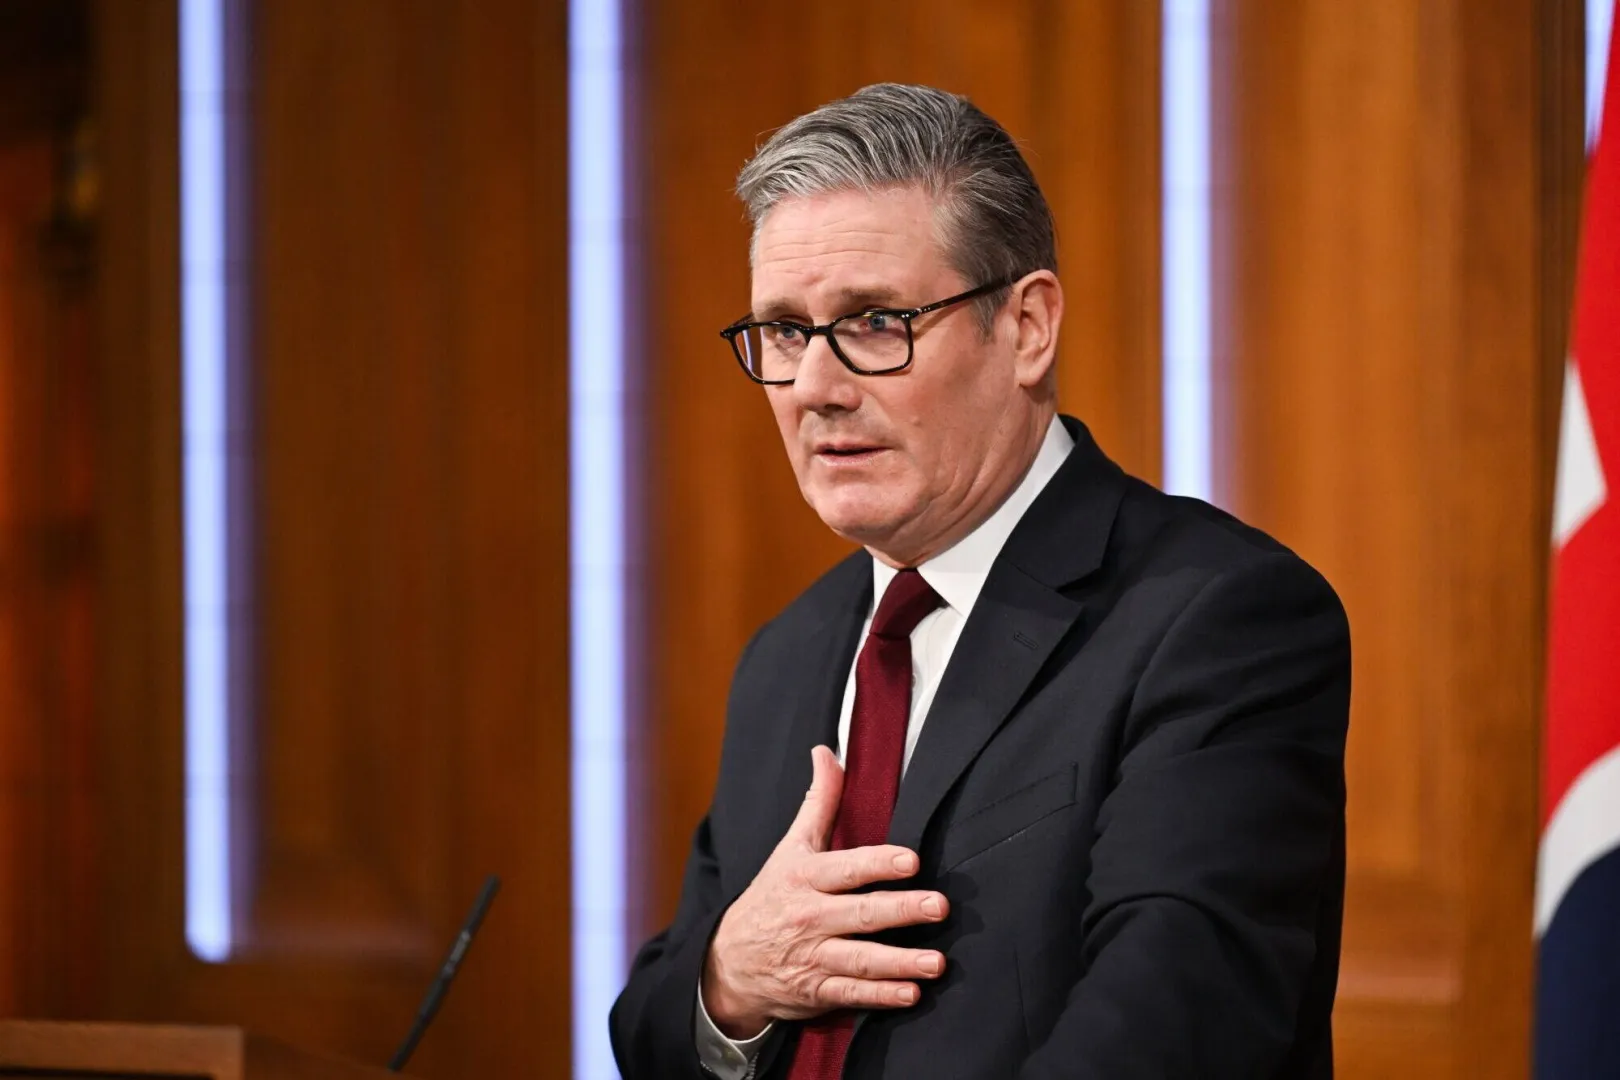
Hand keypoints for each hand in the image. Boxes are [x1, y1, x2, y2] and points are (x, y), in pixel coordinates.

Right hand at [701, 745, 949, 1039]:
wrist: (728, 961)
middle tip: (939, 905)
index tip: (911, 860)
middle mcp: (811, 917)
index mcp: (806, 877)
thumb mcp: (791, 847)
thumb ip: (818, 801)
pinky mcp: (818, 990)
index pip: (846, 868)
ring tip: (937, 962)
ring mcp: (814, 956)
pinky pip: (853, 994)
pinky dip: (881, 996)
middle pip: (862, 913)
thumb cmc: (773, 895)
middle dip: (901, 910)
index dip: (878, 863)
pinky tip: (911, 994)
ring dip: (900, 962)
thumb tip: (827, 751)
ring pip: (862, 959)